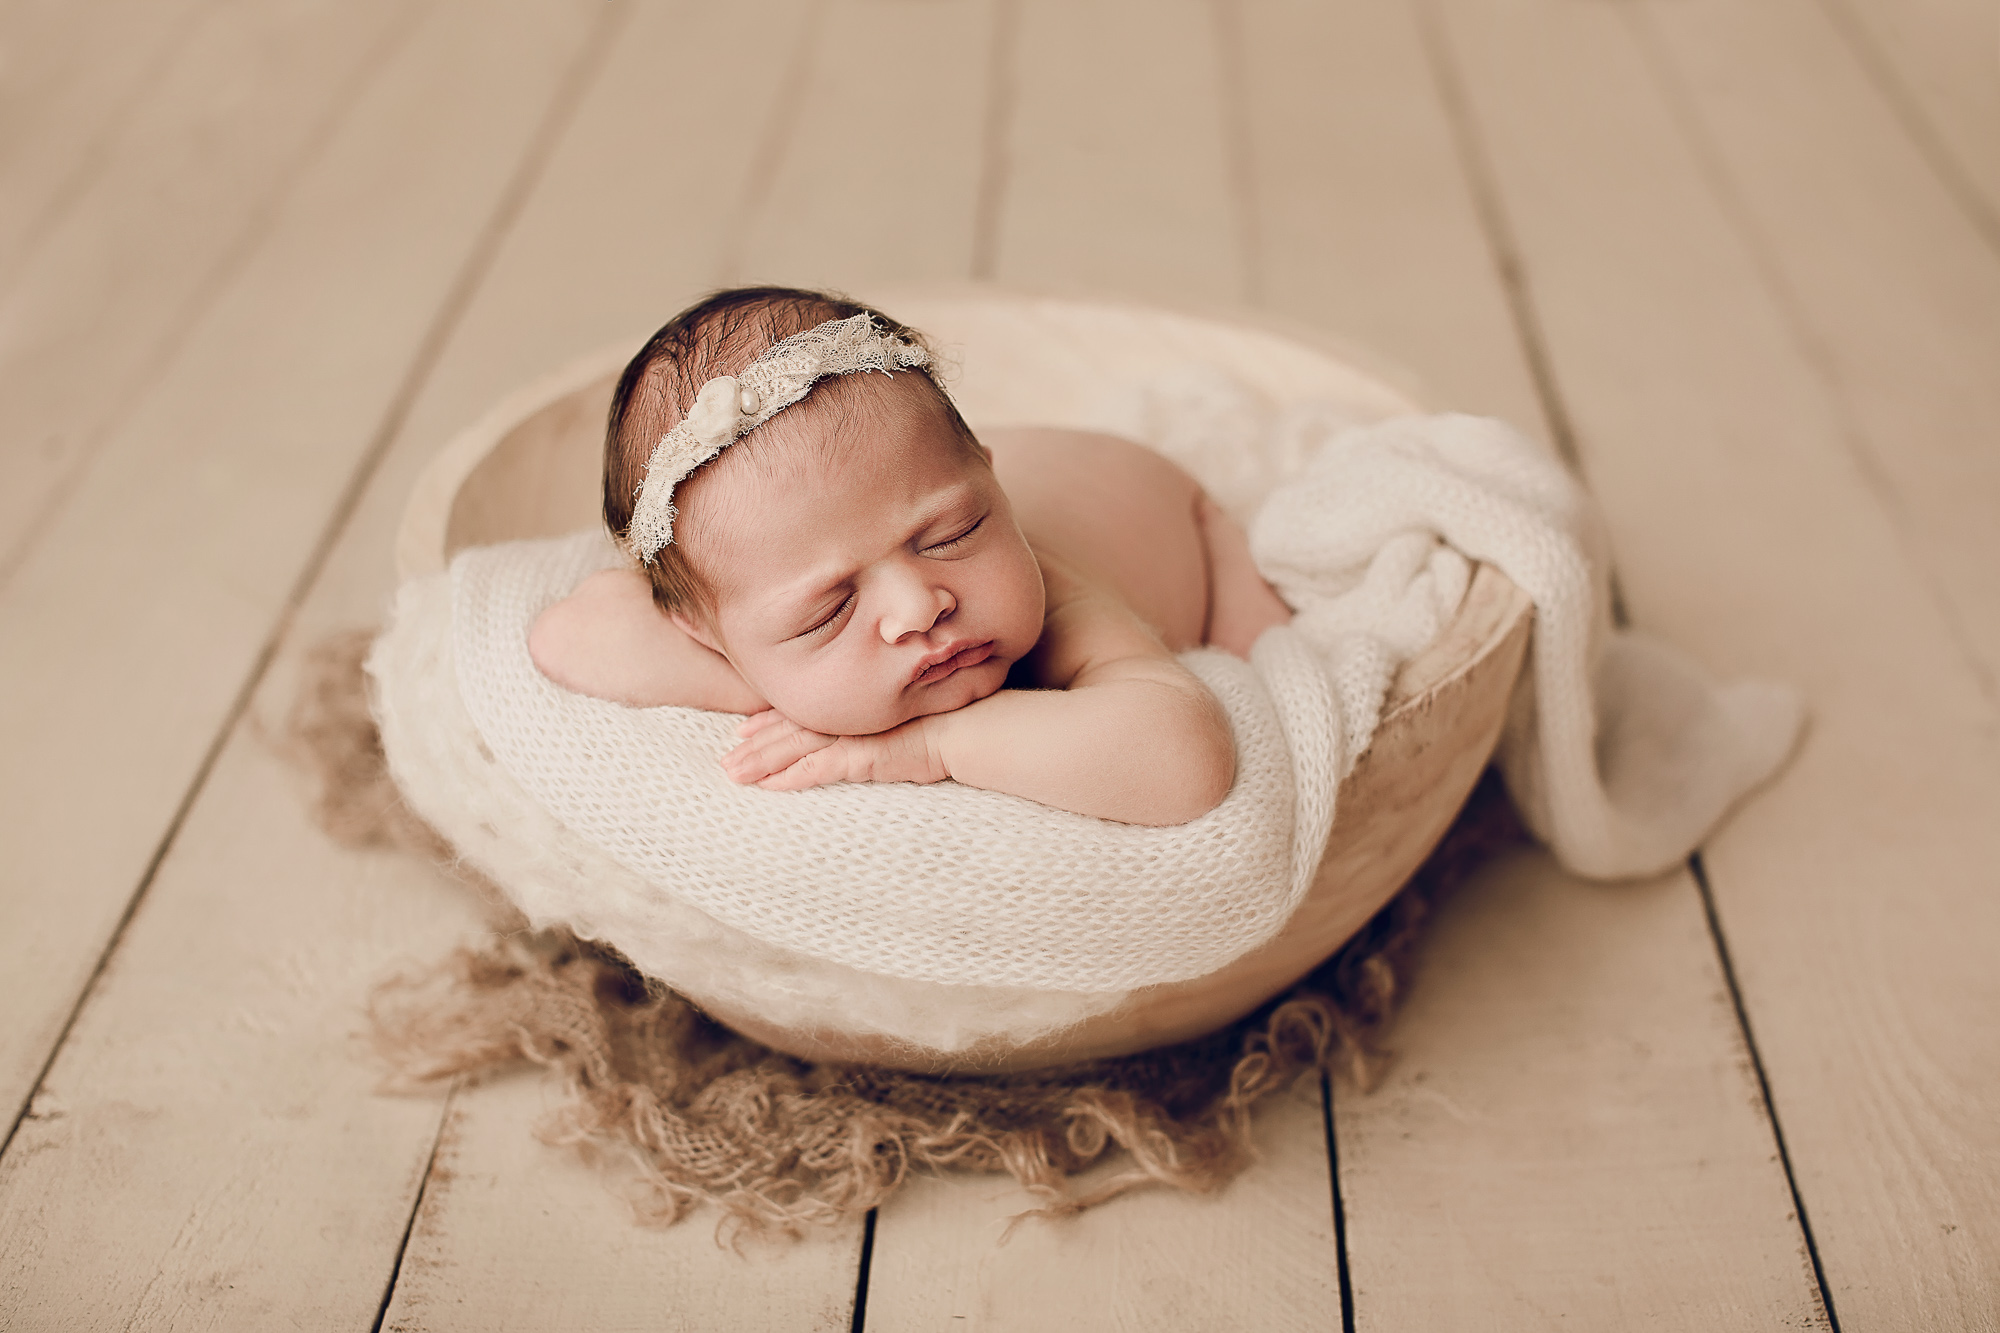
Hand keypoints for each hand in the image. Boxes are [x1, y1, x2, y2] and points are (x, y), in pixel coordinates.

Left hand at [721, 710, 948, 790]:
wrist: (967, 727)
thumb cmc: (942, 721)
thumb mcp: (901, 718)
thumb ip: (876, 722)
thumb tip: (868, 732)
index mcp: (851, 706)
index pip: (800, 711)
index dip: (768, 720)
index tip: (742, 728)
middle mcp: (845, 716)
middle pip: (787, 728)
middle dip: (753, 744)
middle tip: (725, 759)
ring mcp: (852, 734)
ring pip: (793, 747)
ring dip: (760, 761)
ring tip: (733, 774)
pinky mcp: (862, 756)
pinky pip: (818, 768)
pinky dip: (791, 777)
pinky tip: (769, 786)